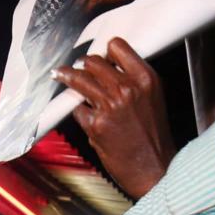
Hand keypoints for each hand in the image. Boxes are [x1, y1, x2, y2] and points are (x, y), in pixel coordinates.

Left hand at [53, 37, 176, 199]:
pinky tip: (84, 114)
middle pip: (93, 61)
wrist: (154, 169)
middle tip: (80, 68)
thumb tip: (110, 67)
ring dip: (67, 76)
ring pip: (78, 78)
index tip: (100, 55)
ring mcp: (109, 105)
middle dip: (85, 65)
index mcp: (146, 79)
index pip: (117, 46)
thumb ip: (134, 80)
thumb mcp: (154, 99)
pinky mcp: (95, 124)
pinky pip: (77, 108)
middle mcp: (127, 88)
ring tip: (60, 74)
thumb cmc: (154, 137)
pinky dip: (79, 111)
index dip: (105, 50)